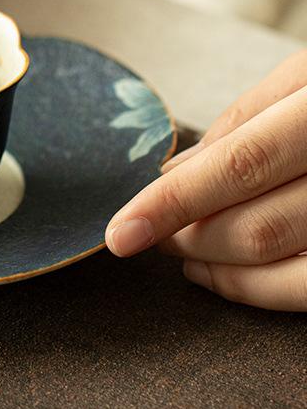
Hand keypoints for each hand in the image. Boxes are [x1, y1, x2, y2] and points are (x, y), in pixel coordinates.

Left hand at [105, 50, 306, 310]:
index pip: (240, 162)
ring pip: (288, 261)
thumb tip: (179, 168)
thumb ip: (246, 119)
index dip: (171, 201)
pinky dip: (262, 289)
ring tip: (181, 255)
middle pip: (258, 220)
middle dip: (187, 234)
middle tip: (147, 232)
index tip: (120, 231)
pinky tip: (226, 275)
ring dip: (219, 267)